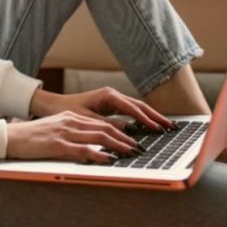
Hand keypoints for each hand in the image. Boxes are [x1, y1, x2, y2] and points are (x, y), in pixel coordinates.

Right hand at [3, 85, 174, 163]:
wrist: (10, 138)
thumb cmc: (32, 138)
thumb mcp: (56, 131)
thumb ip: (74, 135)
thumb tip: (95, 146)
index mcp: (71, 118)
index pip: (102, 123)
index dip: (122, 131)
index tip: (136, 139)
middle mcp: (71, 122)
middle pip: (105, 128)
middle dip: (126, 138)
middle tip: (141, 148)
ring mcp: (64, 133)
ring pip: (98, 136)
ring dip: (119, 145)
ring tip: (133, 153)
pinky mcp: (57, 145)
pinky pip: (83, 149)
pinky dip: (98, 155)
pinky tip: (109, 160)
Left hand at [29, 86, 173, 132]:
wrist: (55, 105)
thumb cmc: (68, 111)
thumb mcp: (88, 120)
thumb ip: (108, 125)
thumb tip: (130, 131)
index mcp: (108, 96)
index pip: (133, 108)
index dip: (146, 120)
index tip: (158, 130)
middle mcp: (113, 95)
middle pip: (139, 106)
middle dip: (156, 116)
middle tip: (171, 127)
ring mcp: (113, 99)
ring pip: (137, 108)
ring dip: (151, 117)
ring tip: (166, 127)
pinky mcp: (111, 105)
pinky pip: (131, 111)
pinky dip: (142, 118)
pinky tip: (151, 126)